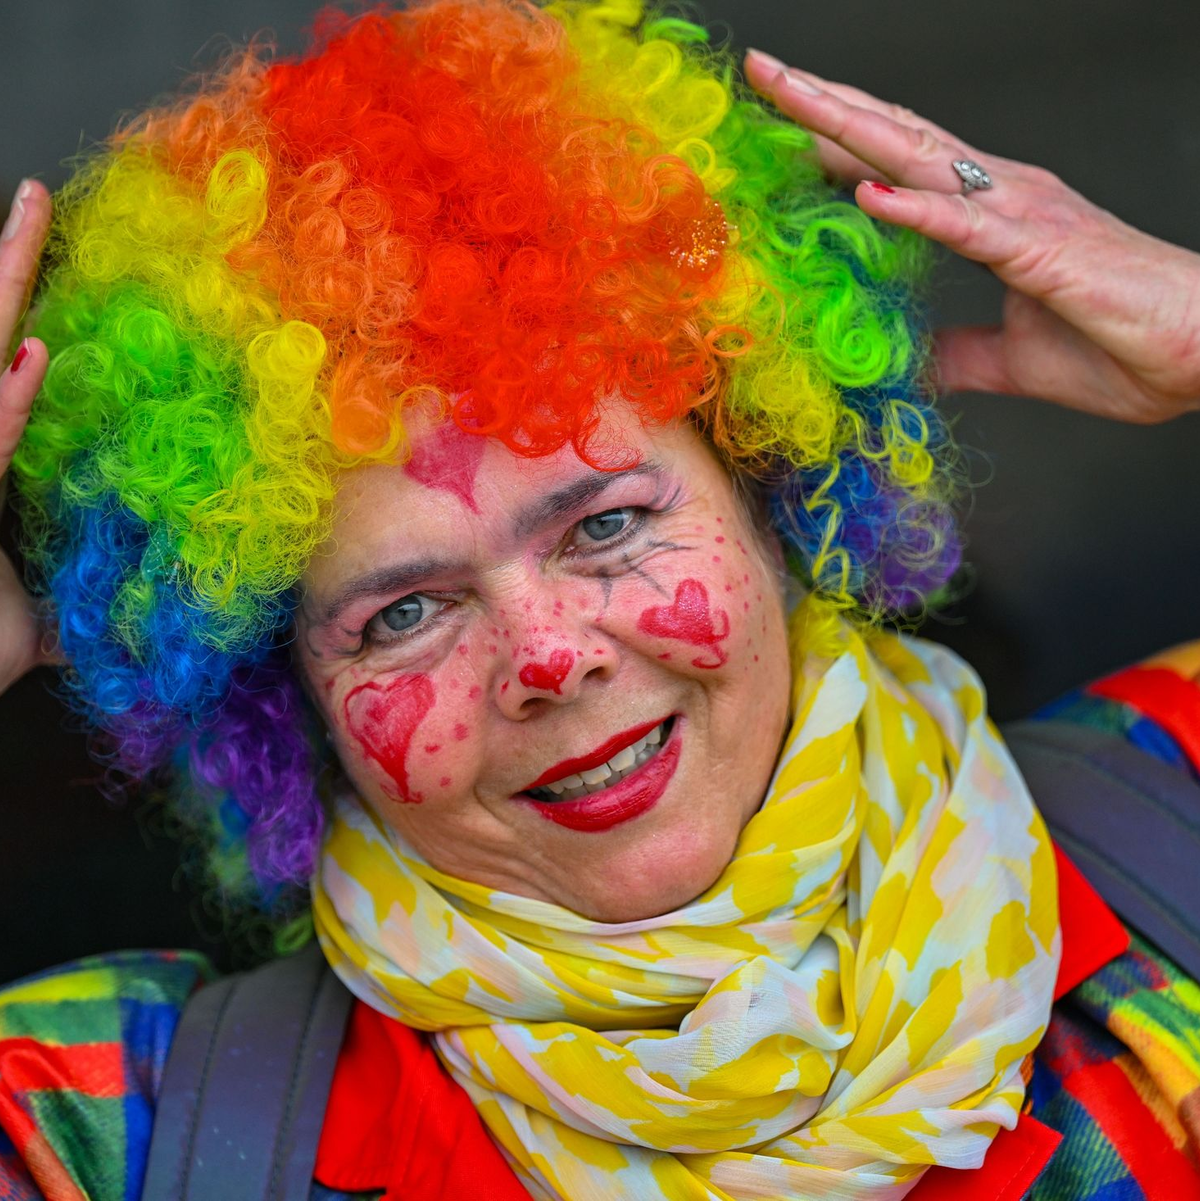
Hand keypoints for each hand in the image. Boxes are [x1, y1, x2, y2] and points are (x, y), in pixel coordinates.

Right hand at [0, 179, 54, 694]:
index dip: (18, 313)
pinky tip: (33, 362)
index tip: (41, 255)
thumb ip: (89, 609)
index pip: (1, 369)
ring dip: (2, 290)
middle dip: (8, 268)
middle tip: (35, 199)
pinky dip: (4, 405)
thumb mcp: (48, 626)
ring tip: (29, 219)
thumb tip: (143, 620)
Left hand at [744, 50, 1199, 423]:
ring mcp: (1021, 215)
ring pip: (920, 159)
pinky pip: (968, 227)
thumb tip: (907, 362)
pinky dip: (918, 209)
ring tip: (790, 95)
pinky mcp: (1041, 251)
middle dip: (825, 105)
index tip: (780, 125)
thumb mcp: (1010, 357)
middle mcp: (1002, 195)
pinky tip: (868, 194)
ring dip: (850, 126)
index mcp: (994, 214)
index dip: (838, 140)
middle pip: (896, 138)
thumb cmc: (1122, 344)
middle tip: (764, 72)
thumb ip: (957, 352)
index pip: (900, 165)